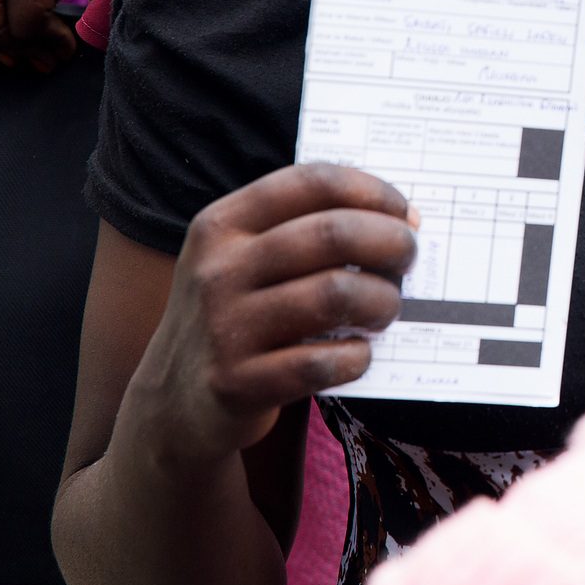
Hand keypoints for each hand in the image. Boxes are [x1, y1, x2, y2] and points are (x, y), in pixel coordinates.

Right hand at [116, 165, 417, 470]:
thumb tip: (401, 221)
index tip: (405, 214)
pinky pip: (322, 362)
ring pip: (336, 295)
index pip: (312, 182)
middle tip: (409, 260)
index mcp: (222, 224)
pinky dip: (356, 357)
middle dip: (391, 243)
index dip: (372, 192)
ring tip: (386, 310)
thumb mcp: (243, 259)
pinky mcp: (237, 384)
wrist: (174, 402)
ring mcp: (224, 328)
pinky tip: (357, 354)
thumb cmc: (238, 314)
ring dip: (382, 301)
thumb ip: (304, 230)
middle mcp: (218, 270)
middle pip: (333, 234)